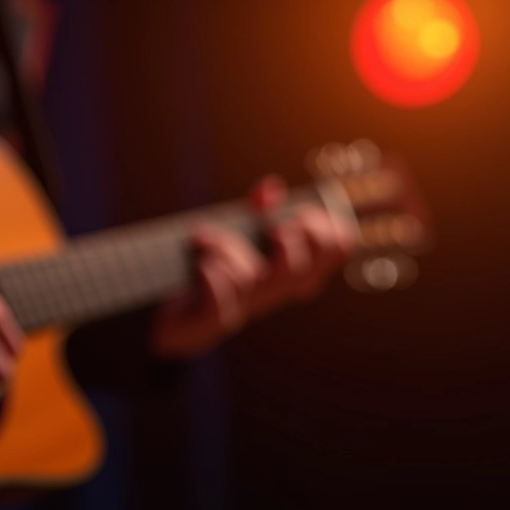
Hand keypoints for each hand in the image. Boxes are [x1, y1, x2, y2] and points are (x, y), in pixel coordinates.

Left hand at [149, 176, 355, 358]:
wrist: (172, 318)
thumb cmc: (213, 266)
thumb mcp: (241, 231)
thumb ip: (259, 206)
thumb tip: (270, 189)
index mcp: (291, 268)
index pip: (336, 251)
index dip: (329, 229)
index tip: (303, 213)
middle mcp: (273, 290)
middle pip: (301, 273)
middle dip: (288, 242)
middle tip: (271, 229)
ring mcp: (243, 307)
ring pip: (250, 278)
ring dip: (228, 250)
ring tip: (204, 237)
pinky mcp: (211, 320)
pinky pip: (220, 302)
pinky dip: (212, 279)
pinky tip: (201, 266)